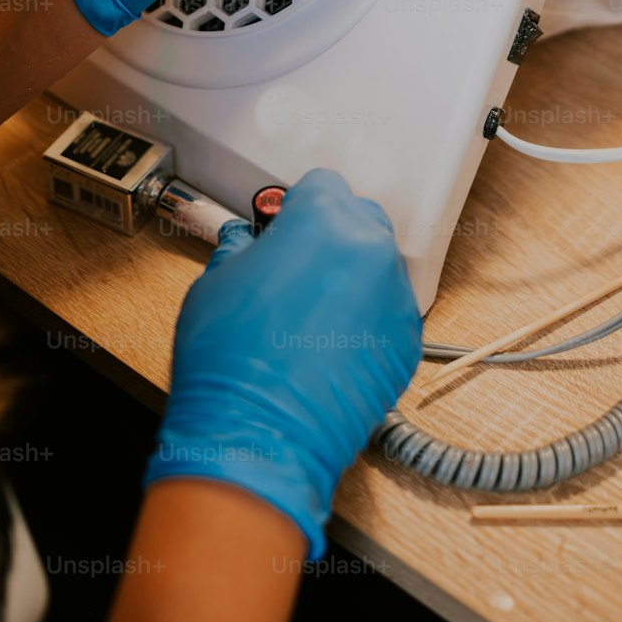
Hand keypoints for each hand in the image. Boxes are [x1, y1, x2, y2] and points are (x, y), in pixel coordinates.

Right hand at [143, 170, 421, 557]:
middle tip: (298, 265)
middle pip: (359, 220)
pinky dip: (366, 320)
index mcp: (323, 221)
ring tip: (311, 313)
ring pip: (377, 267)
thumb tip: (247, 243)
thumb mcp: (216, 283)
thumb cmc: (231, 362)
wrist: (257, 436)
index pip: (323, 185)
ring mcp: (393, 300)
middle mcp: (369, 252)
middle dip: (331, 235)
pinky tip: (330, 345)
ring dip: (351, 278)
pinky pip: (388, 314)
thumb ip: (240, 248)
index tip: (286, 224)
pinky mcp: (405, 345)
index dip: (298, 204)